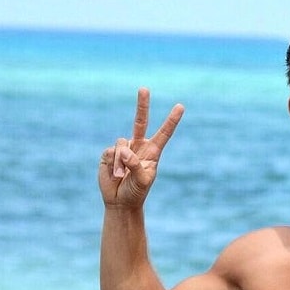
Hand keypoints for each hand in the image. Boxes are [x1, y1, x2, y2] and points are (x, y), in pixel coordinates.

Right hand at [98, 88, 183, 207]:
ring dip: (121, 161)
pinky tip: (114, 175)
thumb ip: (136, 165)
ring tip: (122, 176)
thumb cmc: (136, 192)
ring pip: (121, 144)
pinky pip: (110, 152)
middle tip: (144, 88)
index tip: (181, 106)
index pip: (164, 133)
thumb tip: (125, 150)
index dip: (171, 120)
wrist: (120, 201)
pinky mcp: (109, 153)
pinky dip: (112, 165)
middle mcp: (138, 146)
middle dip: (142, 105)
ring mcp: (123, 148)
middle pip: (140, 121)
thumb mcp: (142, 181)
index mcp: (153, 151)